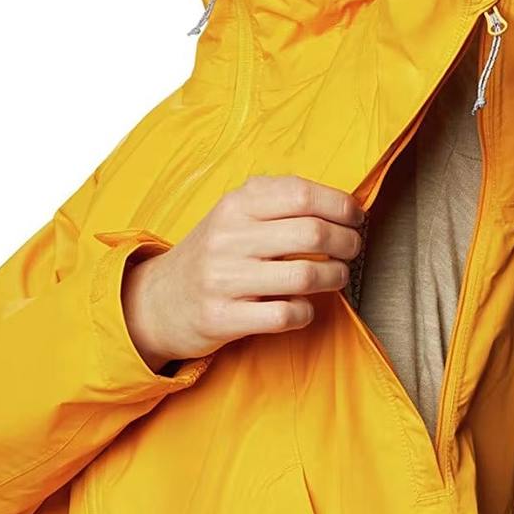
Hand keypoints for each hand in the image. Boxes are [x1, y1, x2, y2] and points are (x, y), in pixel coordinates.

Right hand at [122, 174, 365, 371]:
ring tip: (336, 277)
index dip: (340, 206)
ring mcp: (224, 279)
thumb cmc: (211, 256)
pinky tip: (304, 307)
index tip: (355, 218)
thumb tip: (339, 201)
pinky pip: (285, 315)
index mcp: (235, 205)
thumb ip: (276, 200)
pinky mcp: (223, 318)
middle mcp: (228, 238)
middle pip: (312, 233)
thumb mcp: (232, 215)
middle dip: (347, 242)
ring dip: (335, 277)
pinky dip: (306, 312)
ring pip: (305, 275)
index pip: (302, 195)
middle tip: (352, 249)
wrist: (158, 301)